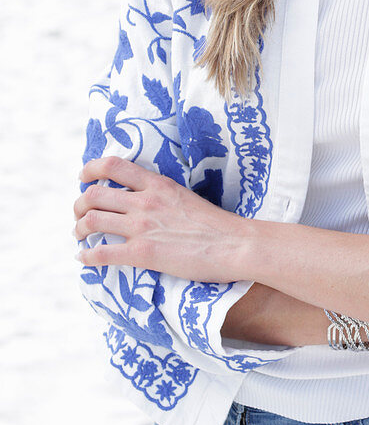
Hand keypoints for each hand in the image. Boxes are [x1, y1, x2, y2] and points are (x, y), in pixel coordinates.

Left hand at [73, 156, 249, 281]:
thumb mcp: (183, 196)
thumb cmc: (215, 224)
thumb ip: (160, 194)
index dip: (90, 170)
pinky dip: (86, 256)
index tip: (83, 178)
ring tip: (79, 235)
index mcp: (157, 184)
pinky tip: (84, 259)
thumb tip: (142, 197)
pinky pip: (102, 253)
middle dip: (78, 204)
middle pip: (94, 194)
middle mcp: (145, 201)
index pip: (113, 166)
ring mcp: (142, 227)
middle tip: (79, 214)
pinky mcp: (143, 253)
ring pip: (91, 221)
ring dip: (78, 229)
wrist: (234, 244)